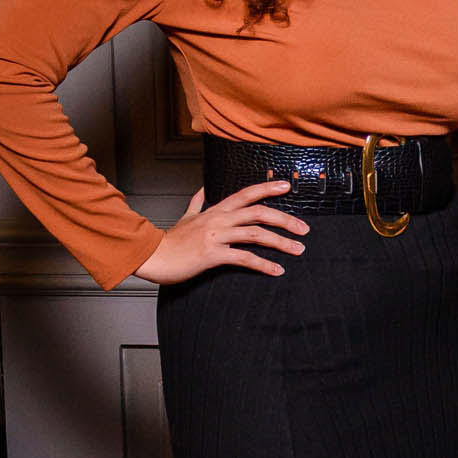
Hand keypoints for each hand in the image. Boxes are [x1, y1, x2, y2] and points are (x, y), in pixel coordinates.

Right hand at [134, 180, 307, 282]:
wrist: (153, 256)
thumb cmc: (170, 241)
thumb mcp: (185, 217)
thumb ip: (197, 203)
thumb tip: (202, 189)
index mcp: (215, 210)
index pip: (246, 194)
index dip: (267, 188)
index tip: (287, 186)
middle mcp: (219, 219)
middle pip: (259, 213)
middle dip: (285, 220)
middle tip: (304, 229)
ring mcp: (216, 236)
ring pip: (256, 234)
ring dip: (281, 242)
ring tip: (298, 250)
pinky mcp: (212, 255)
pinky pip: (244, 258)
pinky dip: (263, 264)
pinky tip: (276, 270)